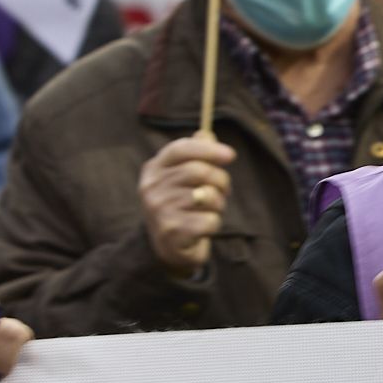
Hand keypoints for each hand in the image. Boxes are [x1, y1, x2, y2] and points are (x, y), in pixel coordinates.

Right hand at [140, 134, 237, 276]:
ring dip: (219, 203)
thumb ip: (195, 155)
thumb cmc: (181, 206)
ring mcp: (160, 211)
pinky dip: (214, 223)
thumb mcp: (182, 178)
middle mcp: (152, 188)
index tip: (230, 155)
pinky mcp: (172, 232)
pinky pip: (209, 220)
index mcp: (153, 170)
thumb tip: (206, 133)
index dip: (208, 149)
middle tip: (224, 190)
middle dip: (221, 180)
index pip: (180, 149)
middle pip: (198, 171)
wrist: (167, 249)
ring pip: (207, 196)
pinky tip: (205, 227)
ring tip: (211, 209)